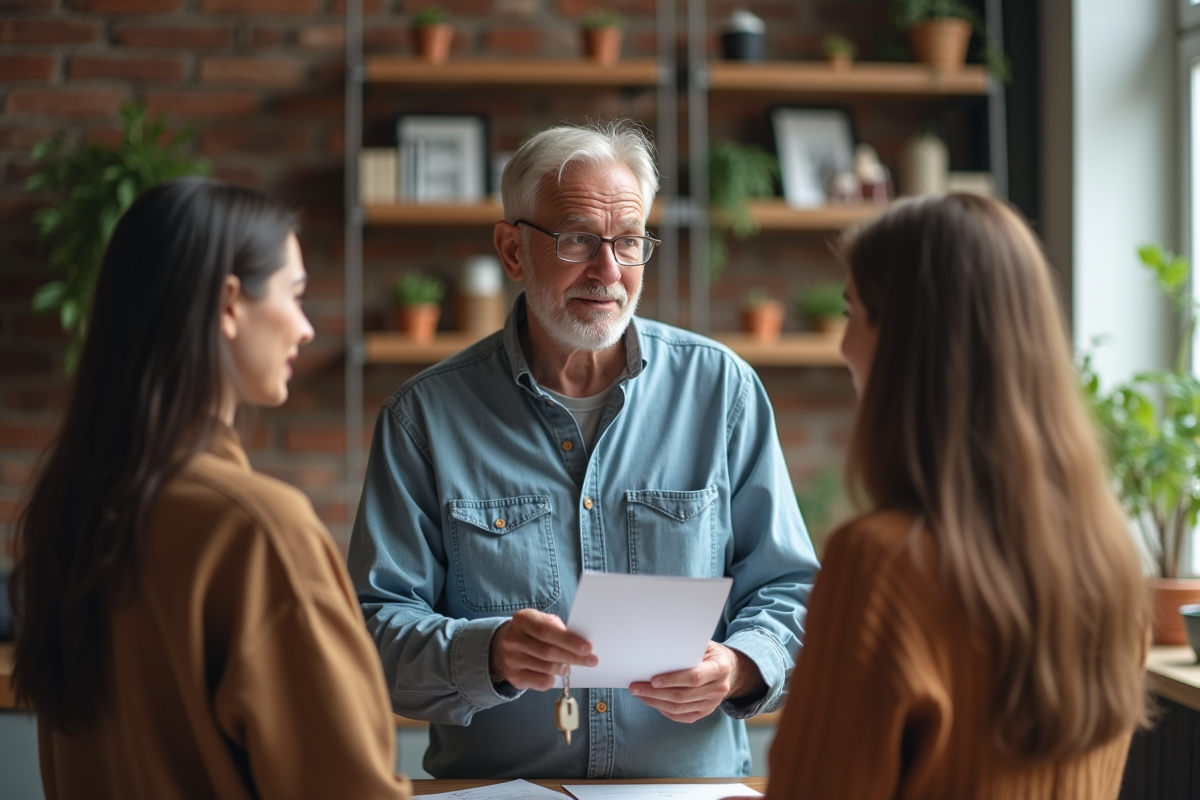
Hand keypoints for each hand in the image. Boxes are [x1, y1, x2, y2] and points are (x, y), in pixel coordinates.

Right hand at [489, 609, 597, 690]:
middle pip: (548, 652)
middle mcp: (513, 639)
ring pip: (546, 668)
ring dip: (563, 668)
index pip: (547, 630)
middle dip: (573, 657)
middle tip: (590, 660)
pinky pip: (541, 682)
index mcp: (522, 619)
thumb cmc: (530, 632)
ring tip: (568, 666)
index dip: (569, 640)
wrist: (500, 646)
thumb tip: (580, 643)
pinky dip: (552, 679)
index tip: (587, 648)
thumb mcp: (540, 621)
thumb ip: (557, 628)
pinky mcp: (513, 676)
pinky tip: (553, 674)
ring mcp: (511, 659)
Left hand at [628, 641, 763, 723]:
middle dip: (655, 693)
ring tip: (638, 694)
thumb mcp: (704, 644)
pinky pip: (681, 717)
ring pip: (679, 709)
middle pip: (682, 696)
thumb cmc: (709, 652)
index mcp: (720, 668)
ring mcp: (712, 704)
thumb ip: (686, 647)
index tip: (652, 680)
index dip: (672, 680)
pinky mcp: (704, 712)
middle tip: (635, 687)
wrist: (728, 668)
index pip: (694, 678)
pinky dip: (663, 710)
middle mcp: (719, 689)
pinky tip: (651, 701)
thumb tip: (659, 648)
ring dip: (655, 702)